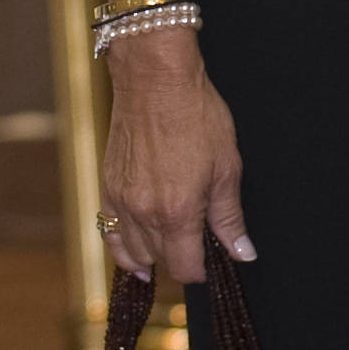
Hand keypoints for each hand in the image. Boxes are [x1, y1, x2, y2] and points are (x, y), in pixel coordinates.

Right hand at [99, 31, 252, 284]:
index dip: (203, 269)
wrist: (155, 80)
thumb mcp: (227, 167)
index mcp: (177, 211)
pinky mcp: (106, 187)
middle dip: (181, 258)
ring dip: (154, 255)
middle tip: (199, 241)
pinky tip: (137, 253)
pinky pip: (108, 232)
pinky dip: (123, 247)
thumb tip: (242, 253)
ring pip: (133, 252)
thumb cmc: (196, 115)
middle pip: (161, 261)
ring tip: (171, 245)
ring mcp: (120, 201)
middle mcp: (143, 212)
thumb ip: (229, 217)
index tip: (213, 259)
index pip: (186, 268)